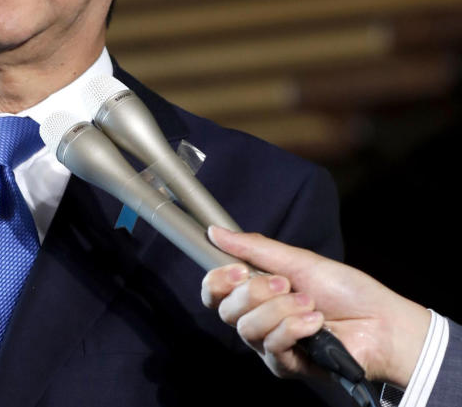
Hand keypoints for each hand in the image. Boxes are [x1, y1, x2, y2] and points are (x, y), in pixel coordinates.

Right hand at [201, 226, 429, 386]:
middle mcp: (257, 320)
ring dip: (280, 310)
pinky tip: (316, 323)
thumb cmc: (346, 290)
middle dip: (255, 292)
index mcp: (256, 293)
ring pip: (247, 328)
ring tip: (310, 303)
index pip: (214, 293)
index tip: (238, 269)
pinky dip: (294, 328)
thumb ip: (254, 248)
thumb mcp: (298, 260)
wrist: (382, 322)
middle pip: (226, 310)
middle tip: (285, 284)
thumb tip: (215, 231)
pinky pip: (272, 346)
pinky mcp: (287, 365)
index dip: (217, 281)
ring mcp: (270, 345)